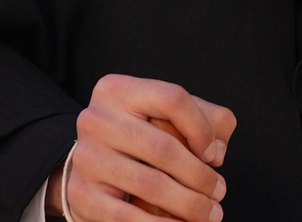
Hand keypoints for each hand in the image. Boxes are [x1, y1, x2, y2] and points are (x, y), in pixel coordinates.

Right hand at [53, 74, 234, 221]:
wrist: (88, 163)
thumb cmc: (136, 136)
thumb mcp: (165, 114)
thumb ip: (204, 117)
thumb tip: (217, 150)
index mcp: (118, 91)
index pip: (172, 99)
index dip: (202, 128)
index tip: (213, 154)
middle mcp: (96, 120)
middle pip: (163, 148)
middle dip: (200, 176)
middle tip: (219, 191)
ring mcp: (87, 157)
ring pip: (151, 184)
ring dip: (189, 204)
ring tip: (208, 212)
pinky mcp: (82, 193)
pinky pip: (129, 217)